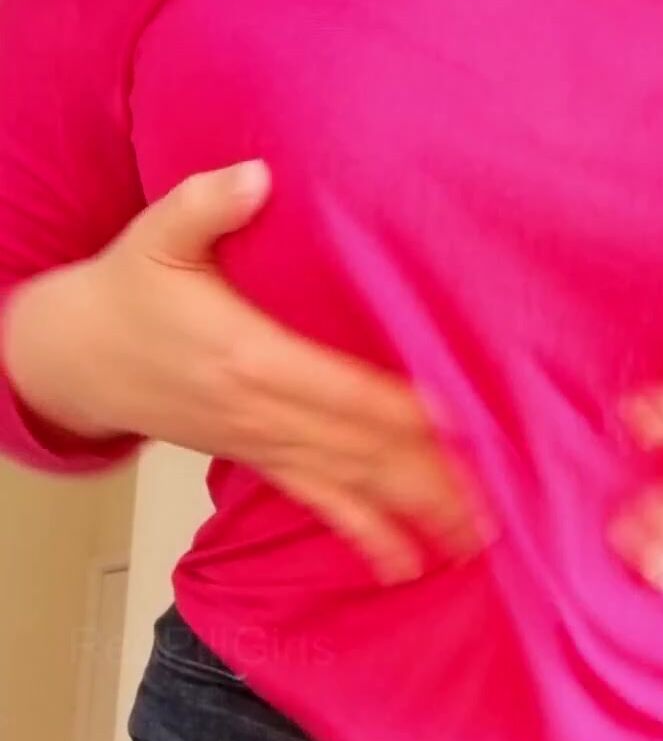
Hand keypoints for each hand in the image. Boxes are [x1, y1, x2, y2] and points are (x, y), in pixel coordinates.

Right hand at [2, 162, 491, 581]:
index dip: (404, 406)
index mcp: (250, 357)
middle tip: (505, 488)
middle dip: (434, 469)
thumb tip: (258, 174)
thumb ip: (207, 203)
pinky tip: (405, 566)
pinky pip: (320, 505)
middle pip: (365, 447)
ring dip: (417, 510)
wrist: (79, 359)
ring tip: (480, 531)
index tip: (463, 417)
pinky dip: (365, 537)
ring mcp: (266, 444)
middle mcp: (264, 413)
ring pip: (354, 484)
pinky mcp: (262, 461)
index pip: (343, 389)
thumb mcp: (155, 236)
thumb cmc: (127, 294)